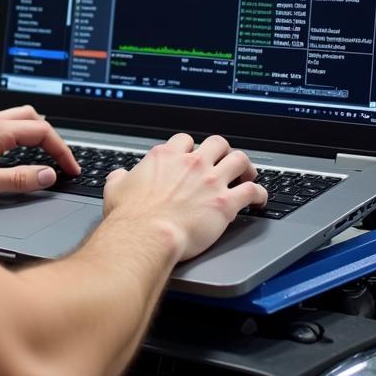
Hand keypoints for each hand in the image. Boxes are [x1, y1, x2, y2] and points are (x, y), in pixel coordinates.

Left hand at [0, 105, 80, 202]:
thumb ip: (18, 180)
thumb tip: (47, 176)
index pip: (43, 131)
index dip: (63, 151)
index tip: (71, 169)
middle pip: (34, 117)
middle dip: (52, 137)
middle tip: (61, 160)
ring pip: (19, 118)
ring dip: (36, 133)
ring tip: (44, 155)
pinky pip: (5, 125)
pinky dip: (20, 135)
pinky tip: (15, 152)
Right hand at [101, 133, 266, 261]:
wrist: (147, 235)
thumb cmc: (131, 216)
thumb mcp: (115, 188)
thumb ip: (121, 177)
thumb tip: (120, 175)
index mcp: (165, 157)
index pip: (185, 140)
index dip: (191, 148)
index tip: (193, 156)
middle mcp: (191, 164)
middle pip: (217, 143)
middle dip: (223, 151)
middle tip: (224, 162)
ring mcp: (210, 181)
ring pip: (240, 160)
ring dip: (246, 167)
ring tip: (248, 175)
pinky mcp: (225, 202)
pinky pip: (252, 191)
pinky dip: (259, 193)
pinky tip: (259, 200)